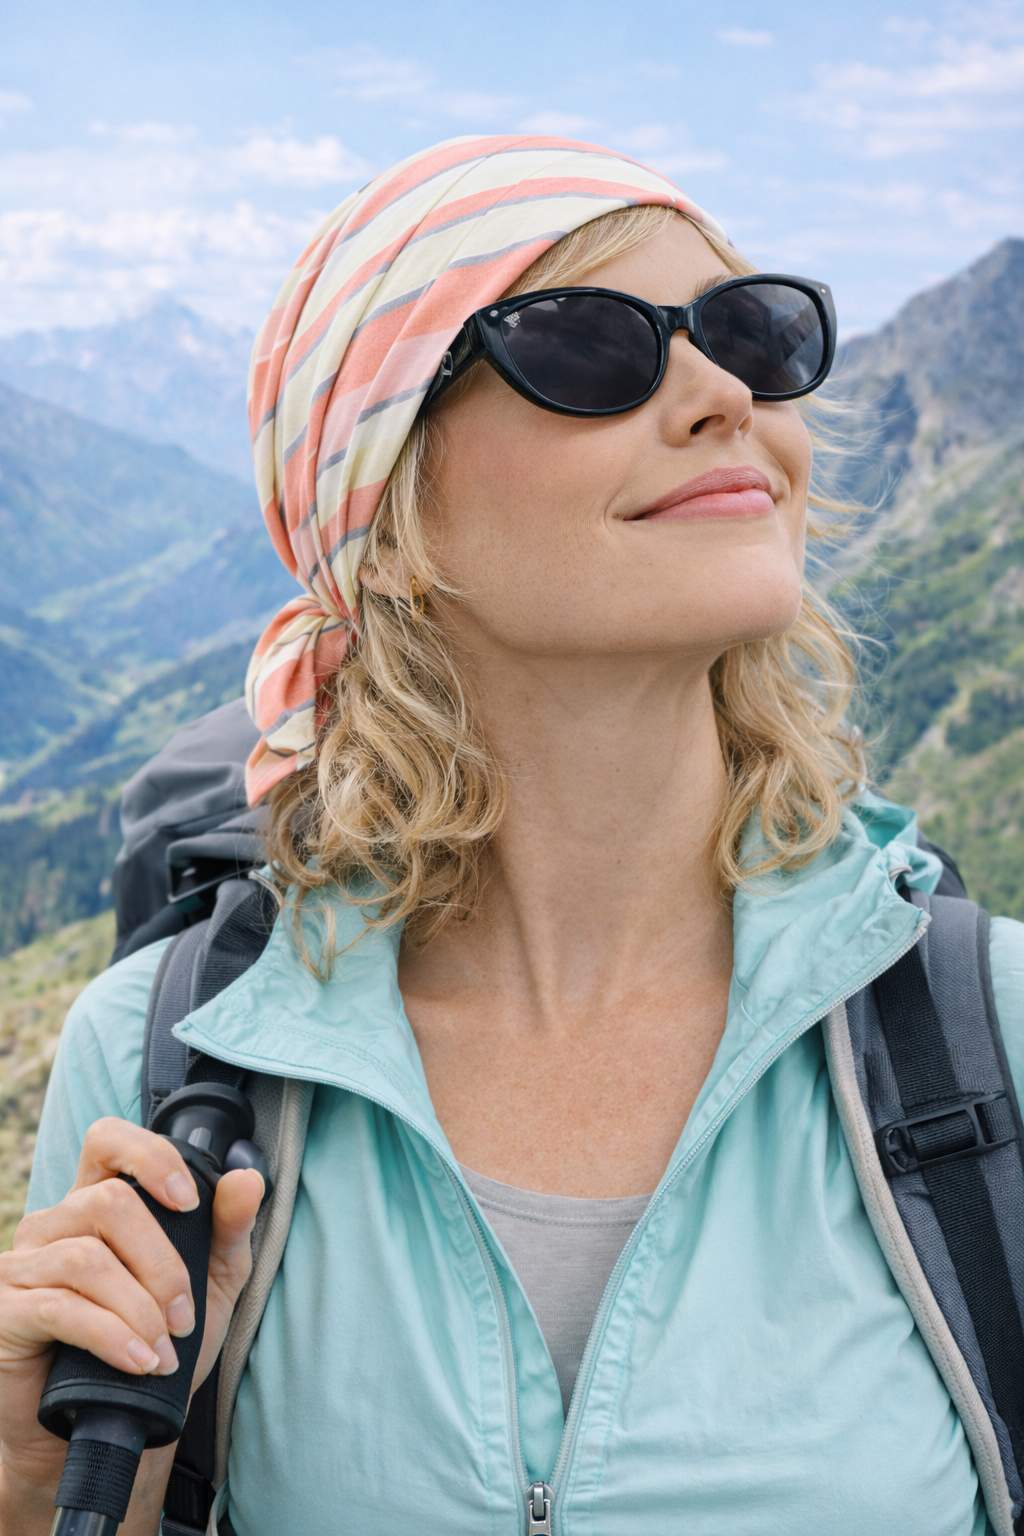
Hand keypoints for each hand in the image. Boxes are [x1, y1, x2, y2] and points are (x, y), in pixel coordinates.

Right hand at [0, 1116, 262, 1532]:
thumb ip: (227, 1231)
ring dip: (139, 1307)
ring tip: (164, 1350)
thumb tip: (247, 1178)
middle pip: (109, 1202)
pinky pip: (58, 1307)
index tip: (190, 1202)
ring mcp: (20, 1267)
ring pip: (86, 1258)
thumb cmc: (150, 1348)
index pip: (108, 1140)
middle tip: (185, 1317)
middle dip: (162, 1262)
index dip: (151, 1157)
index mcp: (95, 1204)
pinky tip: (137, 1360)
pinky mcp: (4, 1313)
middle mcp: (52, 1225)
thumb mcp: (206, 1286)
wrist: (100, 1431)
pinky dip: (110, 1335)